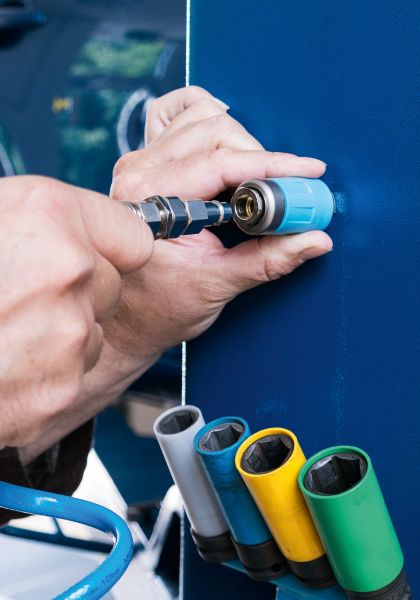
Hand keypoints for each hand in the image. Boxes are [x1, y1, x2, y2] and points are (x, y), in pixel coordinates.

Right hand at [0, 176, 152, 449]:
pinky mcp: (61, 388)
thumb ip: (43, 220)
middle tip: (21, 297)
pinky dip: (45, 376)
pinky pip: (72, 374)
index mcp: (48, 215)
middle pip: (113, 286)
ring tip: (4, 333)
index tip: (93, 256)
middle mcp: (69, 270)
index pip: (133, 236)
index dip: (109, 248)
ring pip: (91, 332)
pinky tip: (4, 365)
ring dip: (60, 335)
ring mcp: (69, 333)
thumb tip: (79, 231)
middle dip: (80, 293)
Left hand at [107, 86, 331, 356]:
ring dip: (241, 141)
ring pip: (203, 117)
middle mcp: (139, 173)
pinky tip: (222, 137)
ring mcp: (139, 163)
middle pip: (218, 134)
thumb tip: (313, 239)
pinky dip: (203, 114)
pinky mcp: (145, 162)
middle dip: (262, 161)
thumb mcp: (216, 286)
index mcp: (151, 201)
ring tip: (257, 179)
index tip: (307, 174)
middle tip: (289, 192)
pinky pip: (174, 112)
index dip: (274, 167)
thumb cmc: (157, 307)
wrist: (126, 318)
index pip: (223, 164)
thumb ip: (267, 259)